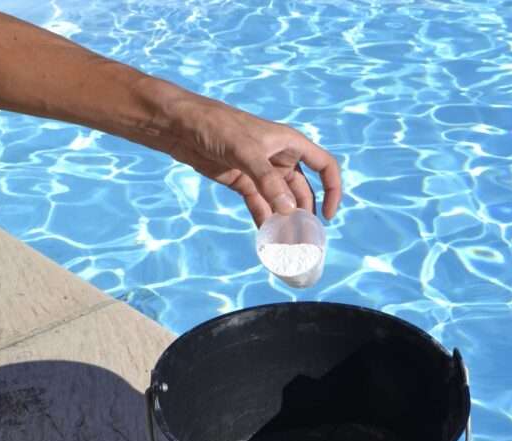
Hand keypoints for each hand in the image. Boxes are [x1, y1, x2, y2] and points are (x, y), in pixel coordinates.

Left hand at [160, 94, 341, 225]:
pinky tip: (265, 236)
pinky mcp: (243, 182)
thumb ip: (268, 182)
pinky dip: (264, 220)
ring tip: (287, 243)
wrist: (179, 125)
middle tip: (304, 239)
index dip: (332, 190)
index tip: (328, 215)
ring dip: (285, 221)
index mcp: (290, 143)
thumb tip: (290, 211)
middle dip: (305, 214)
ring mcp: (261, 172)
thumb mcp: (246, 151)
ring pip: (281, 202)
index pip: (325, 166)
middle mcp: (280, 158)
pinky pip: (260, 205)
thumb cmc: (216, 125)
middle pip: (303, 191)